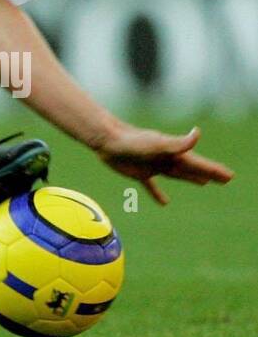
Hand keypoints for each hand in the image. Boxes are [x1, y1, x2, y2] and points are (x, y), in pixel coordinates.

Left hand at [94, 123, 233, 204]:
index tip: (229, 176)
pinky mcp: (138, 172)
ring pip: (177, 174)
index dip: (214, 170)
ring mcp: (153, 165)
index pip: (198, 164)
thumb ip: (178, 143)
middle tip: (225, 179)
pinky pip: (152, 185)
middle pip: (192, 168)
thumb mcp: (158, 144)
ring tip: (204, 182)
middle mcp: (166, 159)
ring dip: (191, 178)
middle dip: (209, 173)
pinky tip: (164, 203)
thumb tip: (198, 133)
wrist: (107, 140)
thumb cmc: (133, 141)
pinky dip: (158, 194)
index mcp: (173, 154)